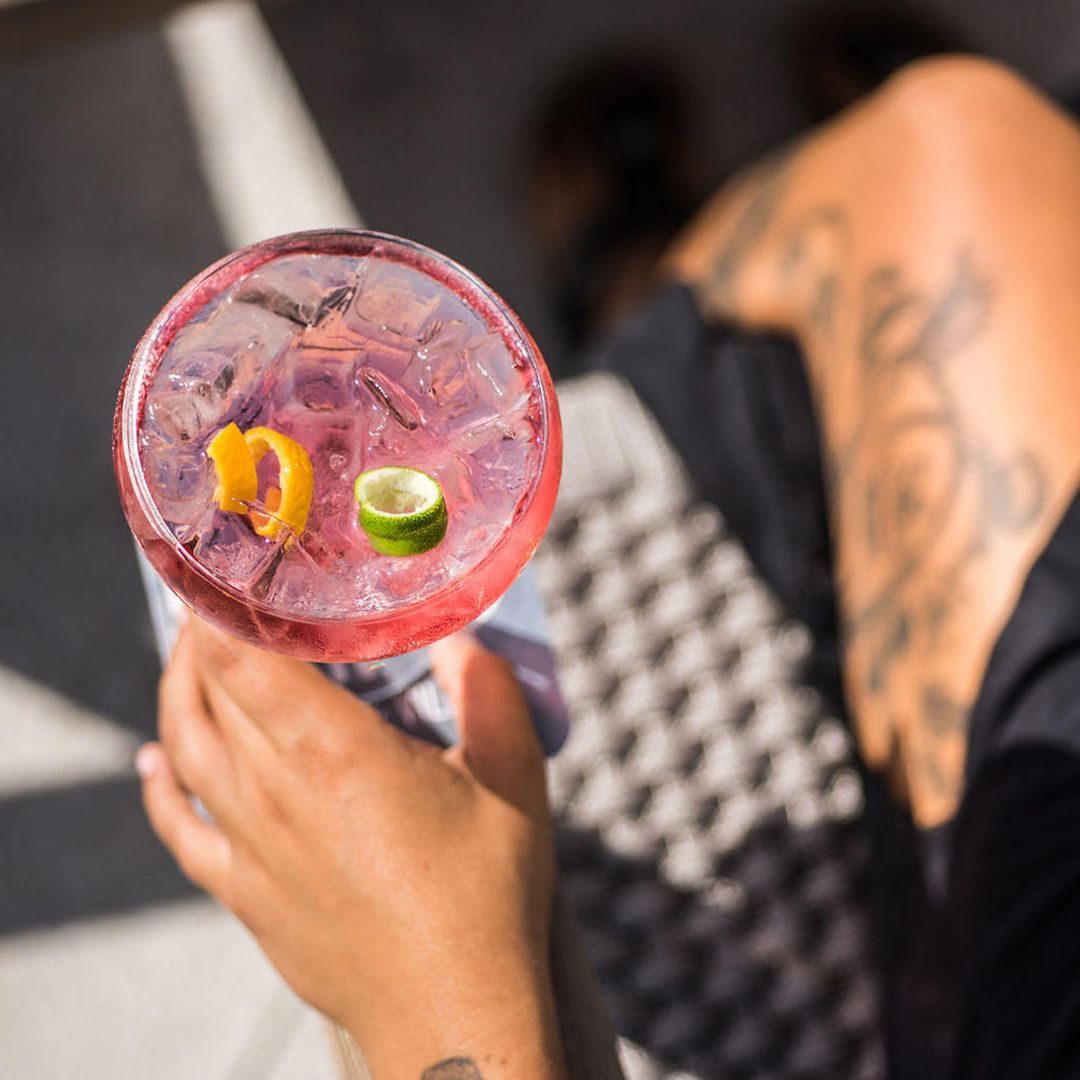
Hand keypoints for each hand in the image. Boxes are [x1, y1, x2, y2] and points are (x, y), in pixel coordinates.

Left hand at [137, 617, 565, 1078]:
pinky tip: (151, 764)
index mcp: (333, 751)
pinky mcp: (247, 894)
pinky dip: (158, 787)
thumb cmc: (486, 896)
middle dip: (202, 637)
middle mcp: (275, 790)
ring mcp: (251, 846)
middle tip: (219, 602)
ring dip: (176, 693)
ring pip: (183, 749)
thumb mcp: (513, 776)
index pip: (241, 659)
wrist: (452, 1016)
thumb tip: (464, 637)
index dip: (220, 608)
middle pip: (205, 693)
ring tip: (188, 658)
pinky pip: (181, 830)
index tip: (227, 573)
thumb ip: (488, 691)